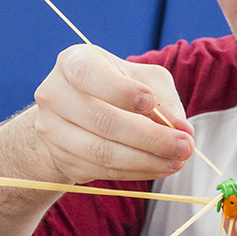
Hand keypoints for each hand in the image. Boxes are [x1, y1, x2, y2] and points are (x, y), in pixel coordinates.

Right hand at [24, 44, 193, 182]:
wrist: (78, 113)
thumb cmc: (118, 87)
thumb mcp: (143, 78)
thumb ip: (164, 98)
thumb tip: (182, 129)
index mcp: (72, 62)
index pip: (87, 74)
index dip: (119, 90)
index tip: (149, 101)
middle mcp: (53, 94)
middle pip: (101, 120)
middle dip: (149, 137)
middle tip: (185, 147)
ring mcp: (51, 130)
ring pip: (101, 152)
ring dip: (145, 161)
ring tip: (177, 162)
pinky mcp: (61, 158)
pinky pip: (100, 171)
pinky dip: (134, 172)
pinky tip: (158, 167)